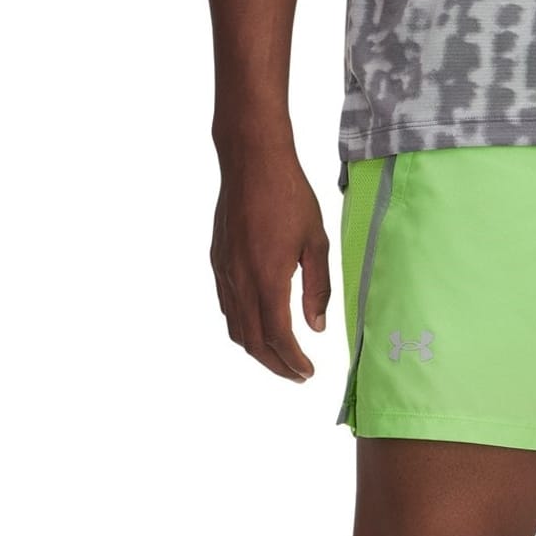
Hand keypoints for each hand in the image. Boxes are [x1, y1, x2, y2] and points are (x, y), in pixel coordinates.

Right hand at [210, 149, 328, 381]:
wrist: (251, 160)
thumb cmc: (289, 196)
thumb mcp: (316, 243)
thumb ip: (318, 289)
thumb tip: (316, 328)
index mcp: (268, 278)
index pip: (279, 337)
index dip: (293, 361)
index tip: (308, 372)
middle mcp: (241, 280)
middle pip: (254, 342)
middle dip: (276, 365)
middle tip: (297, 376)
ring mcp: (225, 272)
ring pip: (236, 329)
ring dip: (258, 350)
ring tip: (280, 358)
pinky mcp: (218, 262)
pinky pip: (227, 307)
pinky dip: (243, 327)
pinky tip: (260, 327)